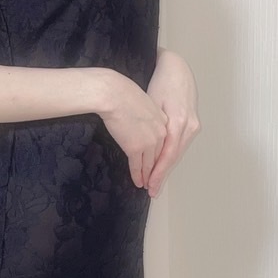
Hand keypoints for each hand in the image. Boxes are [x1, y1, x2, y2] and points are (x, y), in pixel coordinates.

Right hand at [97, 73, 168, 189]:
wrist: (114, 94)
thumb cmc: (123, 92)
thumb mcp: (143, 101)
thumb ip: (146, 114)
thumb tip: (141, 119)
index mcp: (163, 120)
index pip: (164, 143)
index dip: (161, 156)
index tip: (159, 164)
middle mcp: (160, 133)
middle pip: (160, 156)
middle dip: (157, 170)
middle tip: (155, 181)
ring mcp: (149, 141)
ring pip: (150, 164)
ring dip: (148, 176)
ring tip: (146, 184)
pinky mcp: (136, 148)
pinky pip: (137, 166)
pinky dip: (137, 176)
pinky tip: (138, 182)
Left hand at [143, 50, 199, 197]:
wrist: (176, 68)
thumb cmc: (161, 82)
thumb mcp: (153, 103)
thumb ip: (154, 126)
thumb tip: (149, 148)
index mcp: (178, 121)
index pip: (168, 154)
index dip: (159, 172)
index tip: (150, 185)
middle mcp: (189, 126)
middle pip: (174, 157)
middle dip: (162, 175)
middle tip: (152, 191)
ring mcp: (193, 125)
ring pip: (178, 152)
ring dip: (167, 168)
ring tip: (156, 183)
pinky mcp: (193, 123)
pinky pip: (180, 145)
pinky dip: (171, 157)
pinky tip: (164, 166)